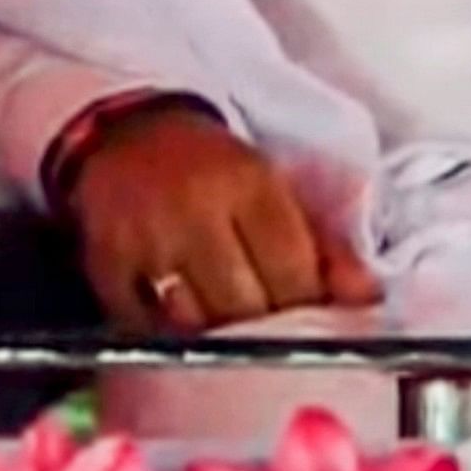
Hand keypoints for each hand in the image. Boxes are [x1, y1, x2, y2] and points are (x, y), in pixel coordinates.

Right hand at [59, 104, 378, 333]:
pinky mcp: (103, 259)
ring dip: (212, 336)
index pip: (292, 271)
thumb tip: (367, 299)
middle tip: (265, 331)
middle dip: (263, 327)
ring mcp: (143, 237)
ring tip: (222, 329)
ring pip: (191, 322)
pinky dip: (162, 334)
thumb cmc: (212, 169)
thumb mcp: (272, 188)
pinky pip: (140, 323)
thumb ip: (322, 245)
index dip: (307, 306)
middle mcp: (194, 210)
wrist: (124, 134)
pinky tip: (177, 324)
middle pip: (243, 304)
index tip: (307, 316)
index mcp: (248, 186)